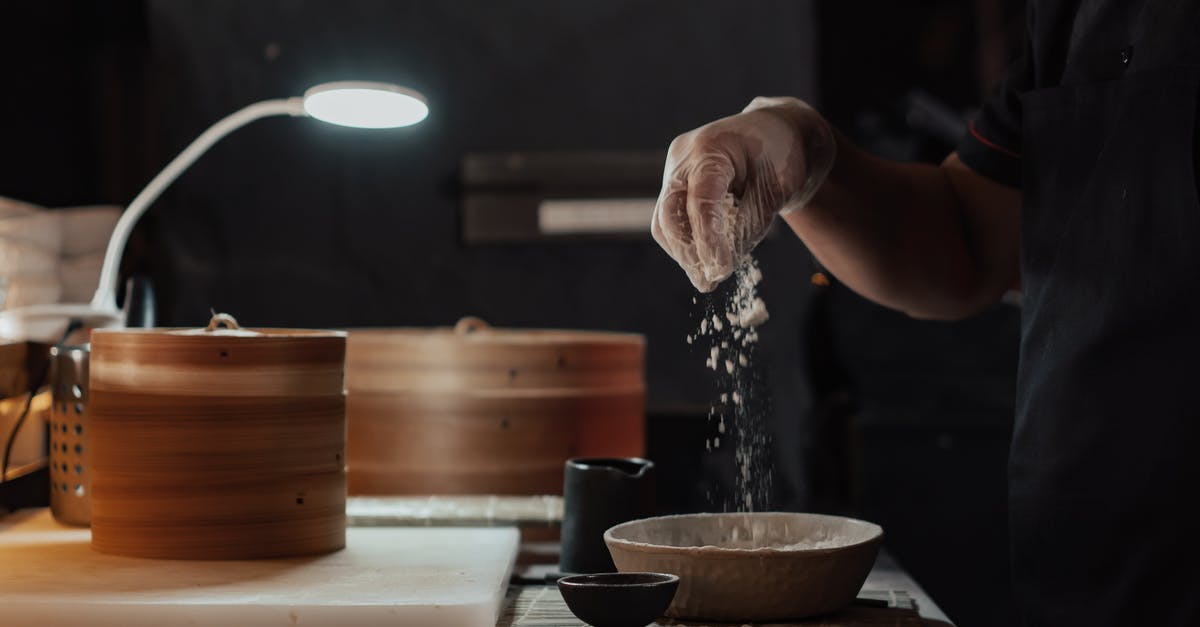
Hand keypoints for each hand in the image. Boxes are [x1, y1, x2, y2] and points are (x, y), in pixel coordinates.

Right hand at [651, 97, 834, 291]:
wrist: (776, 133)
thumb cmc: (781, 157)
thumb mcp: (774, 193)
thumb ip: (747, 227)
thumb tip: (719, 267)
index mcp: (711, 148)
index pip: (700, 201)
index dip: (708, 240)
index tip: (720, 270)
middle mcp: (683, 157)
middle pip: (669, 213)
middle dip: (688, 252)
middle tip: (709, 281)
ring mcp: (675, 168)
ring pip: (664, 221)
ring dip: (684, 252)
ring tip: (708, 276)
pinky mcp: (675, 182)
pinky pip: (671, 218)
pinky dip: (687, 242)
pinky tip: (705, 259)